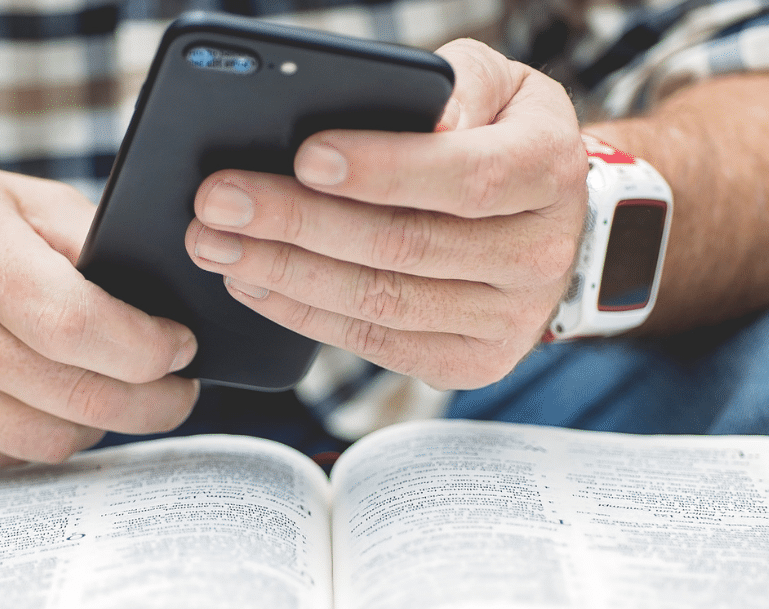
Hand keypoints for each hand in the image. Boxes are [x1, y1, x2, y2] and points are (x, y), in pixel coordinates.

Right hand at [0, 163, 198, 469]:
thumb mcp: (9, 197)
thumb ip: (88, 241)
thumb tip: (162, 301)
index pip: (81, 328)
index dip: (149, 350)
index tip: (180, 348)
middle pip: (80, 399)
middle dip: (153, 402)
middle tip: (178, 390)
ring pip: (52, 441)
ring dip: (99, 423)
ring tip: (112, 391)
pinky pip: (7, 459)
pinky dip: (41, 437)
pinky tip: (46, 402)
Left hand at [182, 39, 586, 389]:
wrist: (551, 225)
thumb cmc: (502, 139)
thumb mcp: (499, 86)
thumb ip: (459, 84)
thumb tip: (419, 116)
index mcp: (549, 171)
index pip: (466, 177)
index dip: (383, 170)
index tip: (305, 156)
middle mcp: (537, 254)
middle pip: (404, 245)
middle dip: (298, 222)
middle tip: (219, 201)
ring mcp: (506, 321)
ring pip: (380, 301)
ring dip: (284, 274)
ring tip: (216, 244)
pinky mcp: (468, 363)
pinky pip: (373, 342)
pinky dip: (303, 314)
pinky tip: (253, 283)